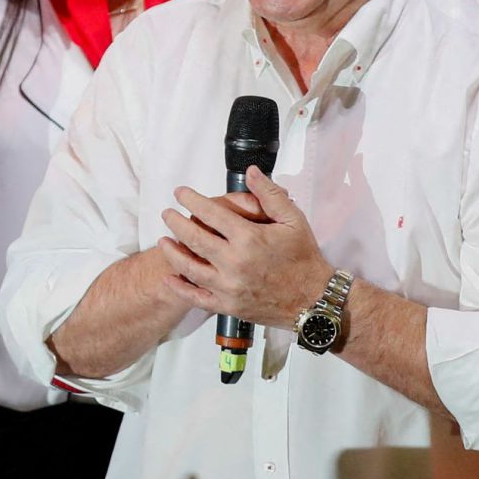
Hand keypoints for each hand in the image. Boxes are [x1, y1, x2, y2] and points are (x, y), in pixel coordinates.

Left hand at [159, 166, 334, 328]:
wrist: (315, 300)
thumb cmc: (304, 258)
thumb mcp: (293, 220)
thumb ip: (269, 194)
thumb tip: (251, 171)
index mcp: (249, 238)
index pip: (211, 213)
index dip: (192, 200)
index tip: (179, 193)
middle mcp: (235, 262)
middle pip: (194, 238)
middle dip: (176, 222)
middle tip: (166, 214)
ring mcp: (229, 287)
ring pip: (190, 267)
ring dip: (172, 252)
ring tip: (163, 240)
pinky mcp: (229, 306)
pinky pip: (197, 297)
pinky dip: (180, 288)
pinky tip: (170, 277)